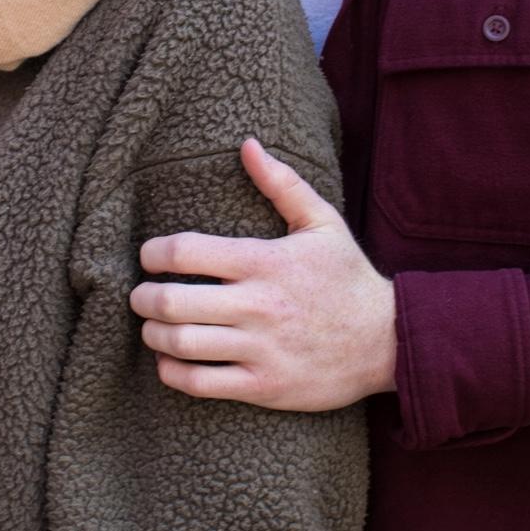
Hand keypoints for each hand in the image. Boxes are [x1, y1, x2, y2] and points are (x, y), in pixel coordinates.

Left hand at [130, 138, 396, 410]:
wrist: (389, 342)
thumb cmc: (347, 278)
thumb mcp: (322, 222)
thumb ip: (281, 183)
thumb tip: (247, 144)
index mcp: (266, 261)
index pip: (186, 251)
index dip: (154, 252)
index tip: (150, 255)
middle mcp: (259, 306)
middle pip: (173, 301)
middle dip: (143, 297)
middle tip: (141, 294)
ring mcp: (261, 349)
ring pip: (181, 344)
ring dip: (153, 334)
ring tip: (152, 325)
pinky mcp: (264, 386)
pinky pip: (201, 384)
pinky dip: (173, 372)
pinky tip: (171, 361)